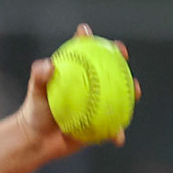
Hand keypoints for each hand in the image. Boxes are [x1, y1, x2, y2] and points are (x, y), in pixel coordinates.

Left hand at [18, 24, 140, 158]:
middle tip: (123, 54)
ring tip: (136, 90)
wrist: (37, 139)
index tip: (86, 32)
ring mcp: (98, 105)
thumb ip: (39, 77)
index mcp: (75, 75)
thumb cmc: (35, 111)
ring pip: (120, 96)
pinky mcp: (101, 124)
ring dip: (132, 92)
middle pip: (110, 70)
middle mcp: (90, 87)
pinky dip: (116, 132)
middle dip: (120, 59)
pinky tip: (117, 135)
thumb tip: (48, 65)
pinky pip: (112, 127)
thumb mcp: (35, 93)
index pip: (84, 53)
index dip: (89, 40)